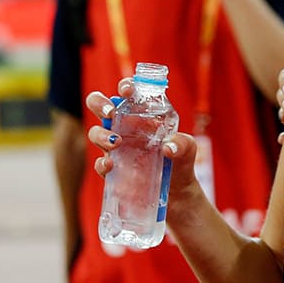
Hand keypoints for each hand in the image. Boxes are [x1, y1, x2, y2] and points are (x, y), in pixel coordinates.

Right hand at [84, 79, 198, 198]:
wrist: (178, 195)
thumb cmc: (180, 163)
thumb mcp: (187, 150)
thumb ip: (184, 144)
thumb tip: (168, 147)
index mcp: (143, 115)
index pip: (128, 93)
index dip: (125, 86)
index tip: (129, 91)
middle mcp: (126, 128)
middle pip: (100, 107)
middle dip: (99, 103)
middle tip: (111, 112)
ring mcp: (116, 148)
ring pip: (96, 133)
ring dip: (101, 135)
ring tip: (116, 142)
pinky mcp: (113, 170)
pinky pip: (100, 163)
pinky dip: (102, 163)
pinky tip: (110, 165)